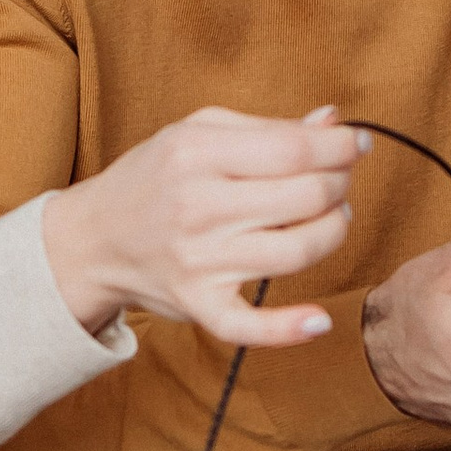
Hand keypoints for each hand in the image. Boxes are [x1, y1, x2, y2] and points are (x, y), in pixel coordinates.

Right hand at [41, 106, 362, 349]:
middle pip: (305, 196)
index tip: (357, 144)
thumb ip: (267, 128)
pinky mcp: (199, 304)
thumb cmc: (153, 178)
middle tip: (338, 181)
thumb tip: (334, 121)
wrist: (93, 239)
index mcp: (197, 153)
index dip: (340, 146)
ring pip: (297, 252)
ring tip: (330, 218)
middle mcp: (198, 206)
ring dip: (332, 232)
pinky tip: (319, 320)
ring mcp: (198, 261)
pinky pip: (249, 326)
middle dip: (339, 185)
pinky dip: (288, 329)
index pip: (294, 149)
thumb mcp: (196, 133)